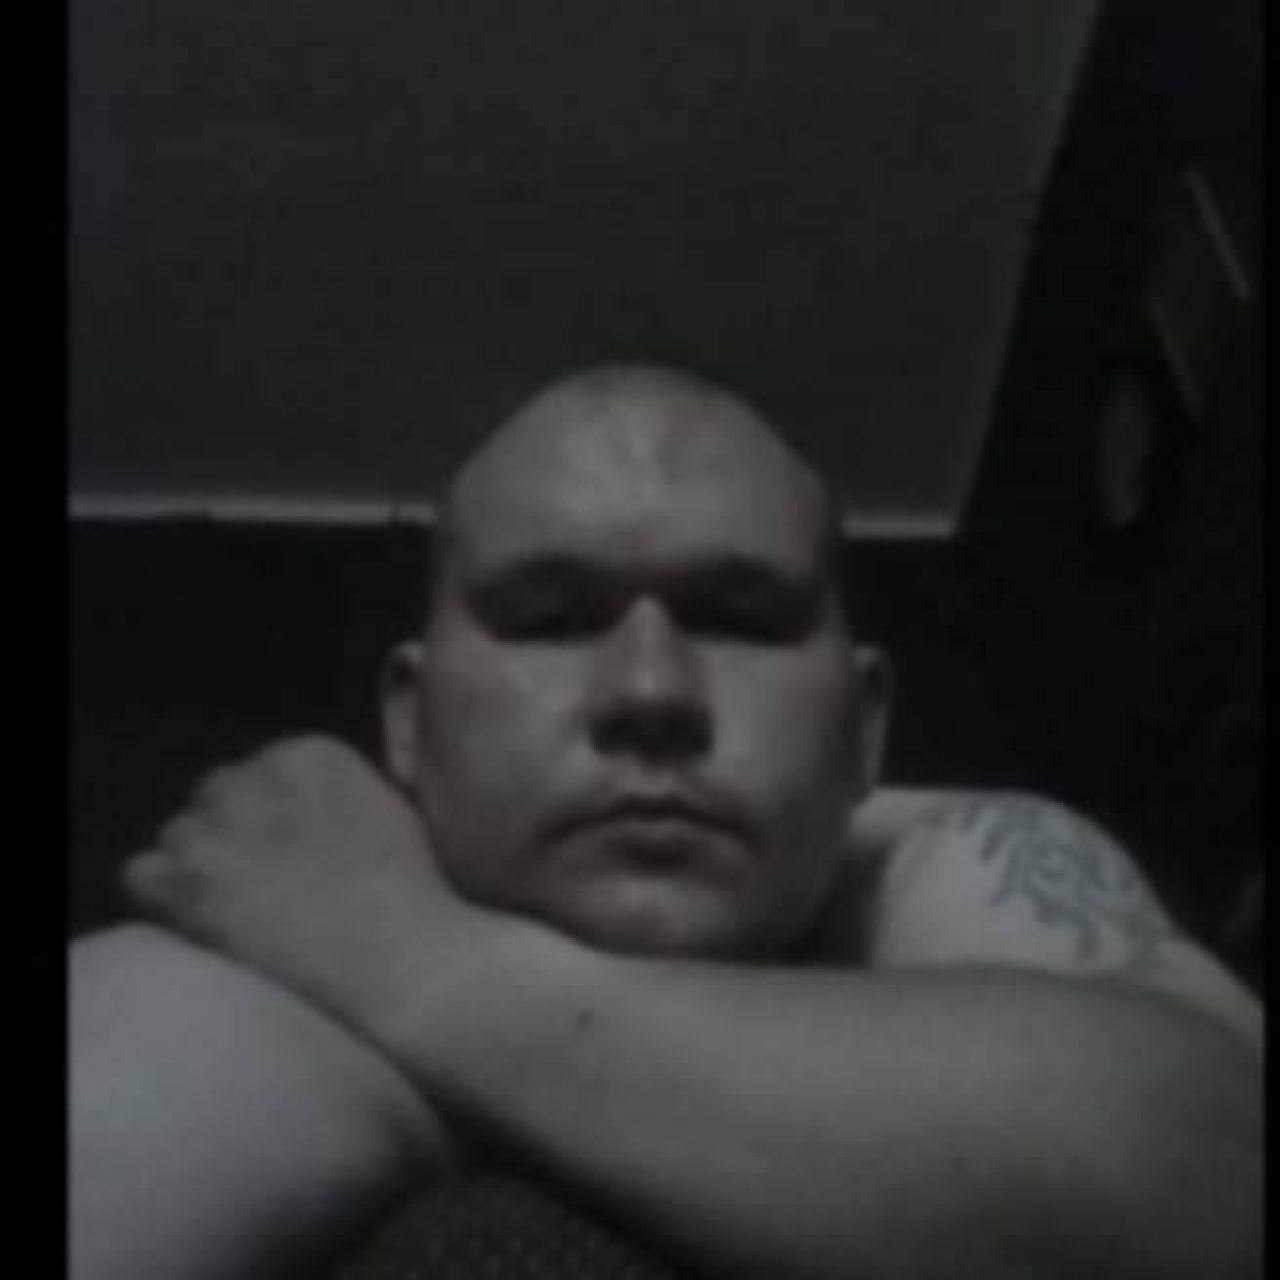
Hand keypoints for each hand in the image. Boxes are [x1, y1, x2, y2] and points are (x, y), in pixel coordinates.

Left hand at [123, 736, 483, 1042]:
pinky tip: (201, 922)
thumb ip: (338, 790)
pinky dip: (163, 896)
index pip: (261, 771)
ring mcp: (215, 831)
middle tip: (264, 882)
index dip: (272, 816)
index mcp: (309, 753)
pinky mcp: (186, 885)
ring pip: (179, 836)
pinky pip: (140, 874)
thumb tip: (306, 808)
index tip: (293, 853)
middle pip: (216, 796)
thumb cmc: (413, 892)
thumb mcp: (390, 809)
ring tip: (235, 907)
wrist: (399, 958)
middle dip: (234, 834)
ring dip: (200, 866)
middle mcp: (254, 778)